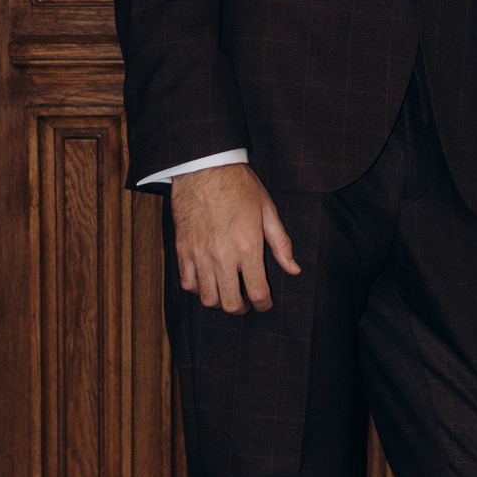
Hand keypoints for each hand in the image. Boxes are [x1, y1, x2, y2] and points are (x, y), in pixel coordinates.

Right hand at [170, 164, 297, 313]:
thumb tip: (293, 269)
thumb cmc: (238, 186)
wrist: (204, 168)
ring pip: (207, 298)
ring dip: (220, 301)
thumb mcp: (268, 211)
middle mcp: (222, 256)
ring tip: (227, 293)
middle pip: (230, 303)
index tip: (265, 304)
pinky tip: (207, 281)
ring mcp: (199, 255)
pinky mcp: (182, 250)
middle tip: (246, 303)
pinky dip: (198, 289)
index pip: (257, 292)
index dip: (264, 304)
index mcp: (247, 247)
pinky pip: (187, 283)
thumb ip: (281, 244)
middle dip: (241, 308)